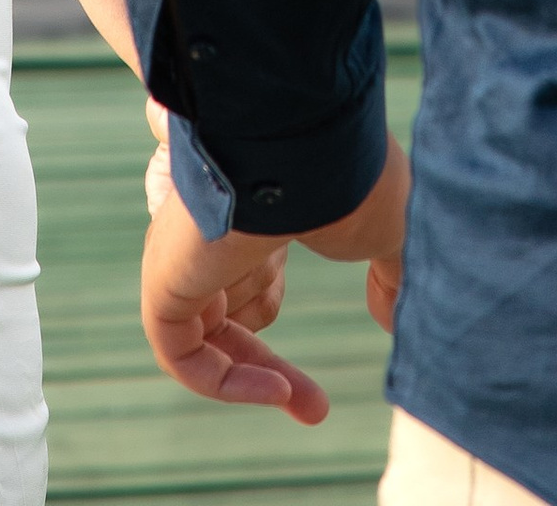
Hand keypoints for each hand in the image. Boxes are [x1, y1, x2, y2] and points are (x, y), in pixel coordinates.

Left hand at [135, 133, 411, 412]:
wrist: (309, 145)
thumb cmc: (352, 178)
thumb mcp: (388, 233)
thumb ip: (390, 277)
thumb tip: (392, 318)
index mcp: (259, 213)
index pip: (257, 282)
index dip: (281, 331)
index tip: (319, 390)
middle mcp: (216, 232)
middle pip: (230, 319)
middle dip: (271, 372)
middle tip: (315, 410)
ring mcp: (185, 255)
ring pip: (207, 337)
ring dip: (258, 366)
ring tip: (296, 379)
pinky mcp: (163, 280)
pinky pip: (177, 353)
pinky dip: (220, 382)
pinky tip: (276, 391)